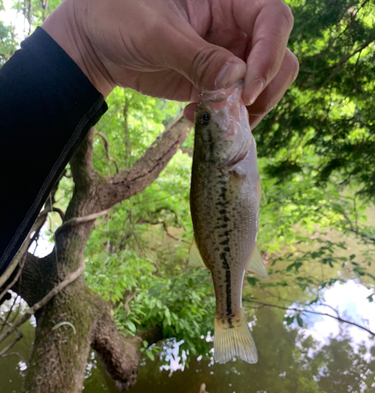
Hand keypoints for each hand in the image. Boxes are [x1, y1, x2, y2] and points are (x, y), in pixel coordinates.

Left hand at [43, 0, 298, 127]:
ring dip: (247, 110)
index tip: (246, 90)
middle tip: (238, 111)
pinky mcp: (213, 82)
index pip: (273, 19)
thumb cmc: (119, 17)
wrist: (96, 43)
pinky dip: (224, 118)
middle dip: (266, 88)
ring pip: (263, 85)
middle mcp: (235, 25)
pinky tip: (193, 119)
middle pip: (279, 56)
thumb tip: (239, 79)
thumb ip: (197, 56)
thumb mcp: (157, 33)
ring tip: (215, 120)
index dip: (269, 54)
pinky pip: (234, 104)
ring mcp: (226, 56)